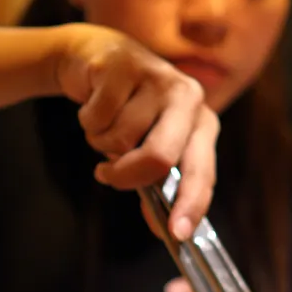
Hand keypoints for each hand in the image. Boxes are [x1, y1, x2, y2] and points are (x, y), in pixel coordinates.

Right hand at [54, 23, 218, 240]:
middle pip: (160, 157)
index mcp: (204, 123)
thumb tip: (164, 228)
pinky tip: (94, 104)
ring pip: (119, 140)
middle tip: (107, 176)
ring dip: (101, 141)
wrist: (96, 57)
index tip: (177, 234)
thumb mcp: (150, 144)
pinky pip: (96, 118)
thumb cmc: (129, 111)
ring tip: (107, 122)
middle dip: (128, 175)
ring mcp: (157, 78)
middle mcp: (189, 98)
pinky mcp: (123, 66)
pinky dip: (87, 122)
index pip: (202, 172)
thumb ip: (159, 183)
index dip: (190, 205)